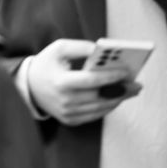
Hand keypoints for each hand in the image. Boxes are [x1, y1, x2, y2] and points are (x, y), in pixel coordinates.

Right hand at [24, 38, 143, 125]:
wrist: (28, 87)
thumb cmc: (47, 64)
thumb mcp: (59, 48)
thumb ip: (80, 46)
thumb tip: (102, 50)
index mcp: (61, 82)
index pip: (92, 81)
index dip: (111, 76)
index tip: (127, 71)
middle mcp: (65, 101)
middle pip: (100, 97)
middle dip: (121, 90)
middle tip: (137, 84)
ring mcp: (68, 114)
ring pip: (100, 108)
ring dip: (118, 99)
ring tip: (132, 90)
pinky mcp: (70, 120)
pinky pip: (95, 115)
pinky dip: (108, 106)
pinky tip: (117, 98)